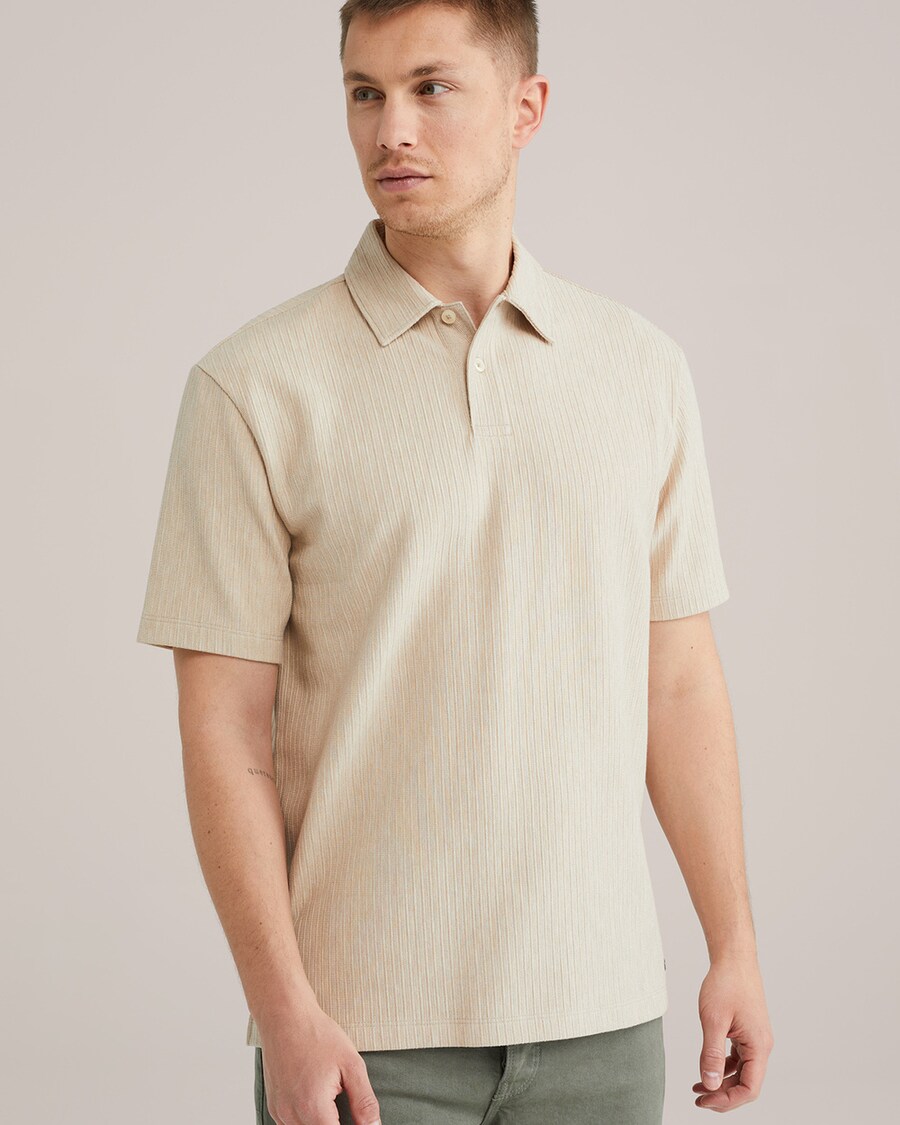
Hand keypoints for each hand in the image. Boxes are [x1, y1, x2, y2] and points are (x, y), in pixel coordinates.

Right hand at [257, 999, 380, 1124]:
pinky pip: (292, 1124)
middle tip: (341, 1099)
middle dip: (335, 1122)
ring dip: (320, 1121)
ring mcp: (280, 1113)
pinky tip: (314, 1097)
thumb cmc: (317, 1035)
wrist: (285, 1016)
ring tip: (329, 1098)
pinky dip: (306, 1119)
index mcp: (314, 1109)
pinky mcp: (274, 1107)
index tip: (355, 1117)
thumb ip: (364, 1101)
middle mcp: (292, 1116)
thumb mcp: (351, 1064)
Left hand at [693, 953, 773, 1111]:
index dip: (727, 1100)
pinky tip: (707, 1068)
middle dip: (723, 1094)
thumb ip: (710, 1054)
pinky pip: (738, 1058)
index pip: (749, 1089)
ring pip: (742, 1072)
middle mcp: (761, 1046)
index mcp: (759, 1046)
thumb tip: (708, 1084)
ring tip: (699, 1088)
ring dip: (722, 1082)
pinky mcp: (747, 1031)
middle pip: (746, 1084)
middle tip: (698, 1098)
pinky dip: (723, 1066)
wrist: (734, 958)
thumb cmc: (726, 983)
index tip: (704, 1100)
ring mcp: (754, 1038)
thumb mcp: (713, 1021)